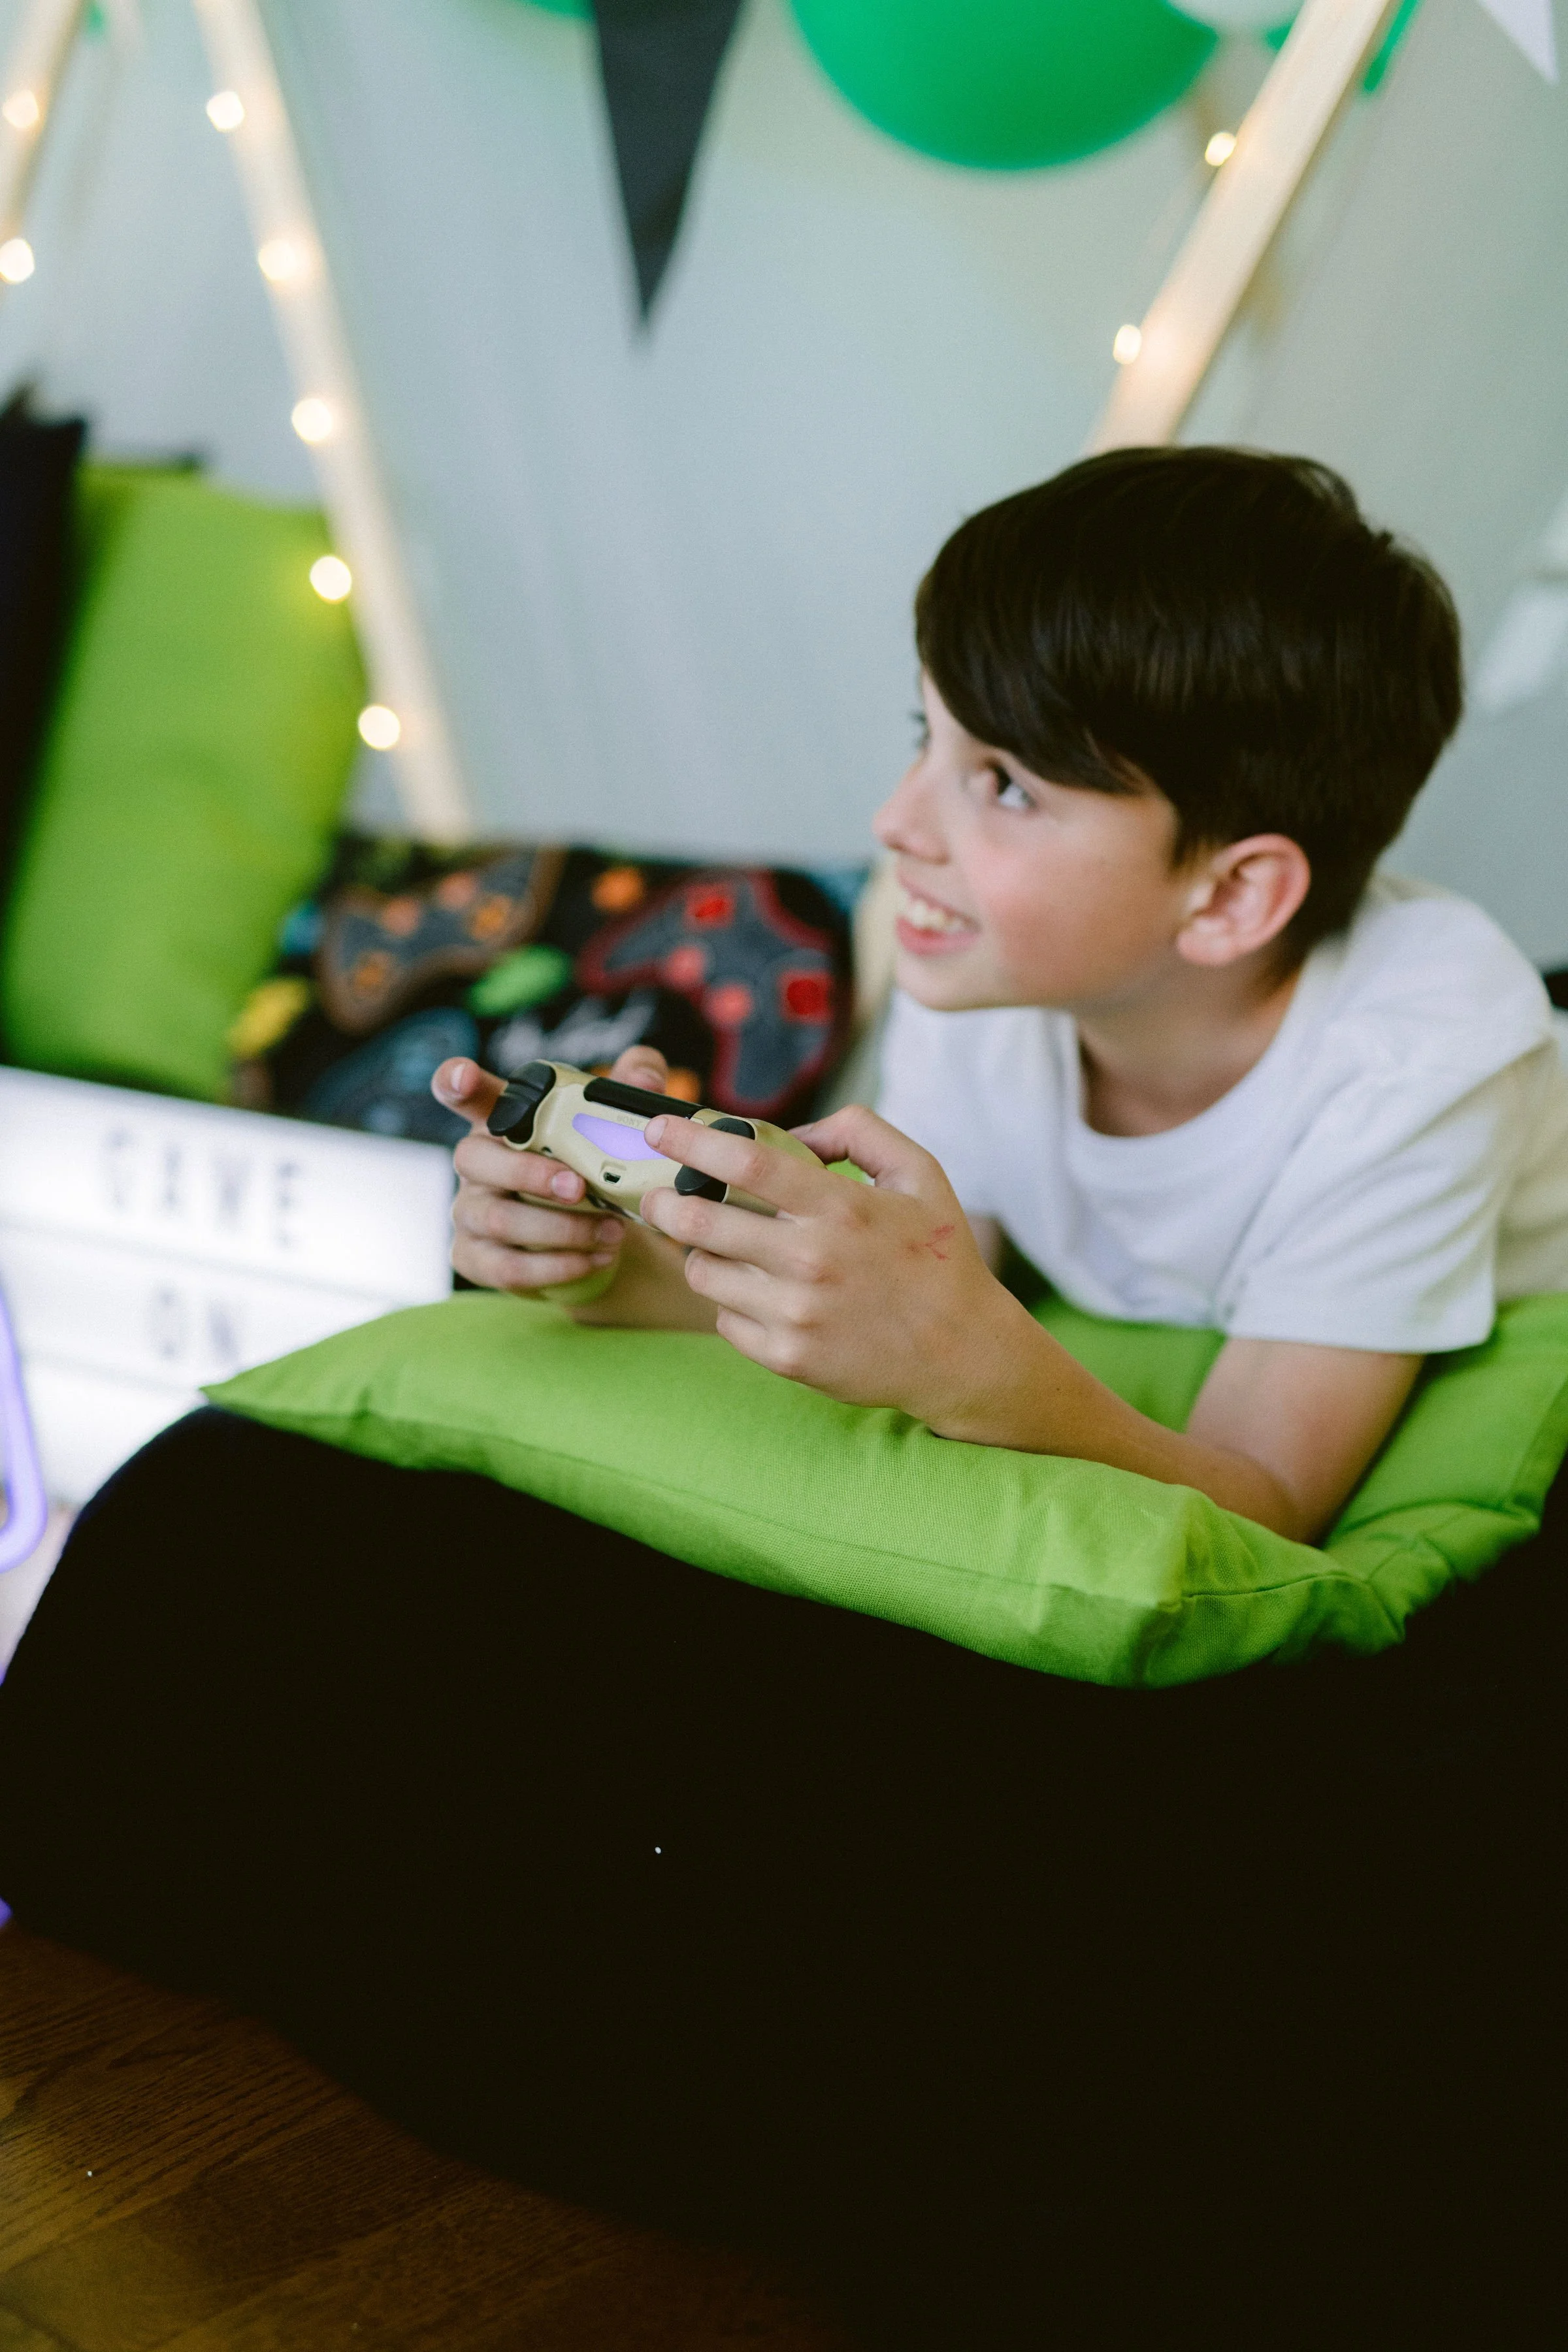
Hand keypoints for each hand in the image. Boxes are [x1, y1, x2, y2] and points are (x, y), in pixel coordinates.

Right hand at [432, 1044, 672, 1295]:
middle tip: (579, 1187)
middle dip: (528, 1173)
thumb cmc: (594, 1164)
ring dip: (560, 1229)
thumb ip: (634, 1084)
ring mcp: (470, 1211)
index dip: (456, 1082)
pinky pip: (506, 1266)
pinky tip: (597, 1258)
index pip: (467, 1093)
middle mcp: (477, 1162)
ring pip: (498, 1219)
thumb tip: (645, 1082)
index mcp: (502, 1120)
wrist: (595, 1233)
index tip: (463, 1076)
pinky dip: (557, 1266)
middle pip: (473, 1158)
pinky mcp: (476, 1257)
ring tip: (613, 1231)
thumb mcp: (617, 1120)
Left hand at [639, 1103, 1034, 1424]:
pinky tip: (755, 1292)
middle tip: (659, 1195)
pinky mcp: (787, 1357)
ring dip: (697, 1253)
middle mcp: (812, 1260)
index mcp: (840, 1208)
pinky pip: (725, 1321)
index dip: (691, 1142)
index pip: (745, 1164)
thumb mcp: (919, 1174)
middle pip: (701, 1222)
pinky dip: (730, 1302)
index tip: (658, 1129)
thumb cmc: (941, 1258)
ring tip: (713, 1245)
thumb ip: (858, 1133)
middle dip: (665, 1202)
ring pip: (704, 1274)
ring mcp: (796, 1314)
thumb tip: (792, 1133)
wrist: (963, 1353)